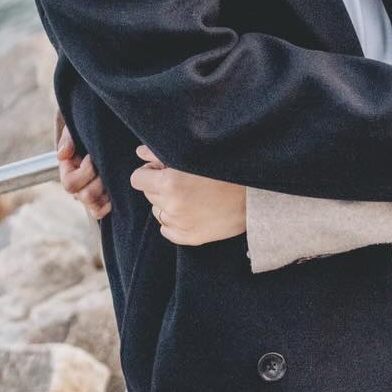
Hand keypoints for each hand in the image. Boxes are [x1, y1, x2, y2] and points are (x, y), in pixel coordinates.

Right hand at [55, 110, 110, 220]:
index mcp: (67, 170)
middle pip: (84, 197)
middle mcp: (77, 186)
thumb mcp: (75, 129)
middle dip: (99, 181)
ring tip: (112, 174)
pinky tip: (115, 187)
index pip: (70, 184)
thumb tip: (63, 155)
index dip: (85, 171)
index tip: (92, 156)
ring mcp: (89, 194)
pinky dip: (109, 203)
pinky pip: (100, 212)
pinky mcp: (101, 200)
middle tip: (105, 166)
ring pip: (94, 206)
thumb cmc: (86, 130)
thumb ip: (67, 139)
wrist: (106, 132)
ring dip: (106, 190)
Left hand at [130, 146, 247, 245]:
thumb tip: (140, 153)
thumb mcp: (192, 155)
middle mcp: (172, 206)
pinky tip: (190, 210)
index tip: (162, 169)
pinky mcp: (190, 238)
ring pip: (158, 211)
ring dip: (167, 203)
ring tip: (190, 194)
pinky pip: (167, 230)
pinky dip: (173, 220)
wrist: (254, 195)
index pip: (137, 179)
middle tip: (182, 179)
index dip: (149, 172)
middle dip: (159, 186)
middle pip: (148, 195)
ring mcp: (181, 224)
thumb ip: (160, 153)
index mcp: (170, 183)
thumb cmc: (225, 168)